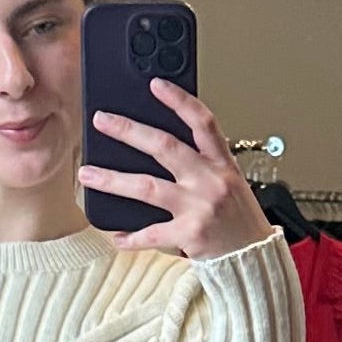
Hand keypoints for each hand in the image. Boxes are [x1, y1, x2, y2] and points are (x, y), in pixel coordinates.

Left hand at [78, 78, 272, 257]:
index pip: (202, 122)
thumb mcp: (228, 182)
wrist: (253, 257)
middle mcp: (210, 180)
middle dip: (129, 131)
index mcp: (221, 163)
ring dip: (113, 179)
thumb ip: (202, 164)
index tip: (155, 85)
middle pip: (164, 147)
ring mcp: (199, 207)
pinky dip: (131, 237)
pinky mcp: (190, 234)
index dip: (179, 100)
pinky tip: (115, 236)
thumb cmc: (238, 219)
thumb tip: (160, 147)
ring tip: (87, 174)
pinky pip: (152, 233)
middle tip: (102, 120)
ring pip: (147, 187)